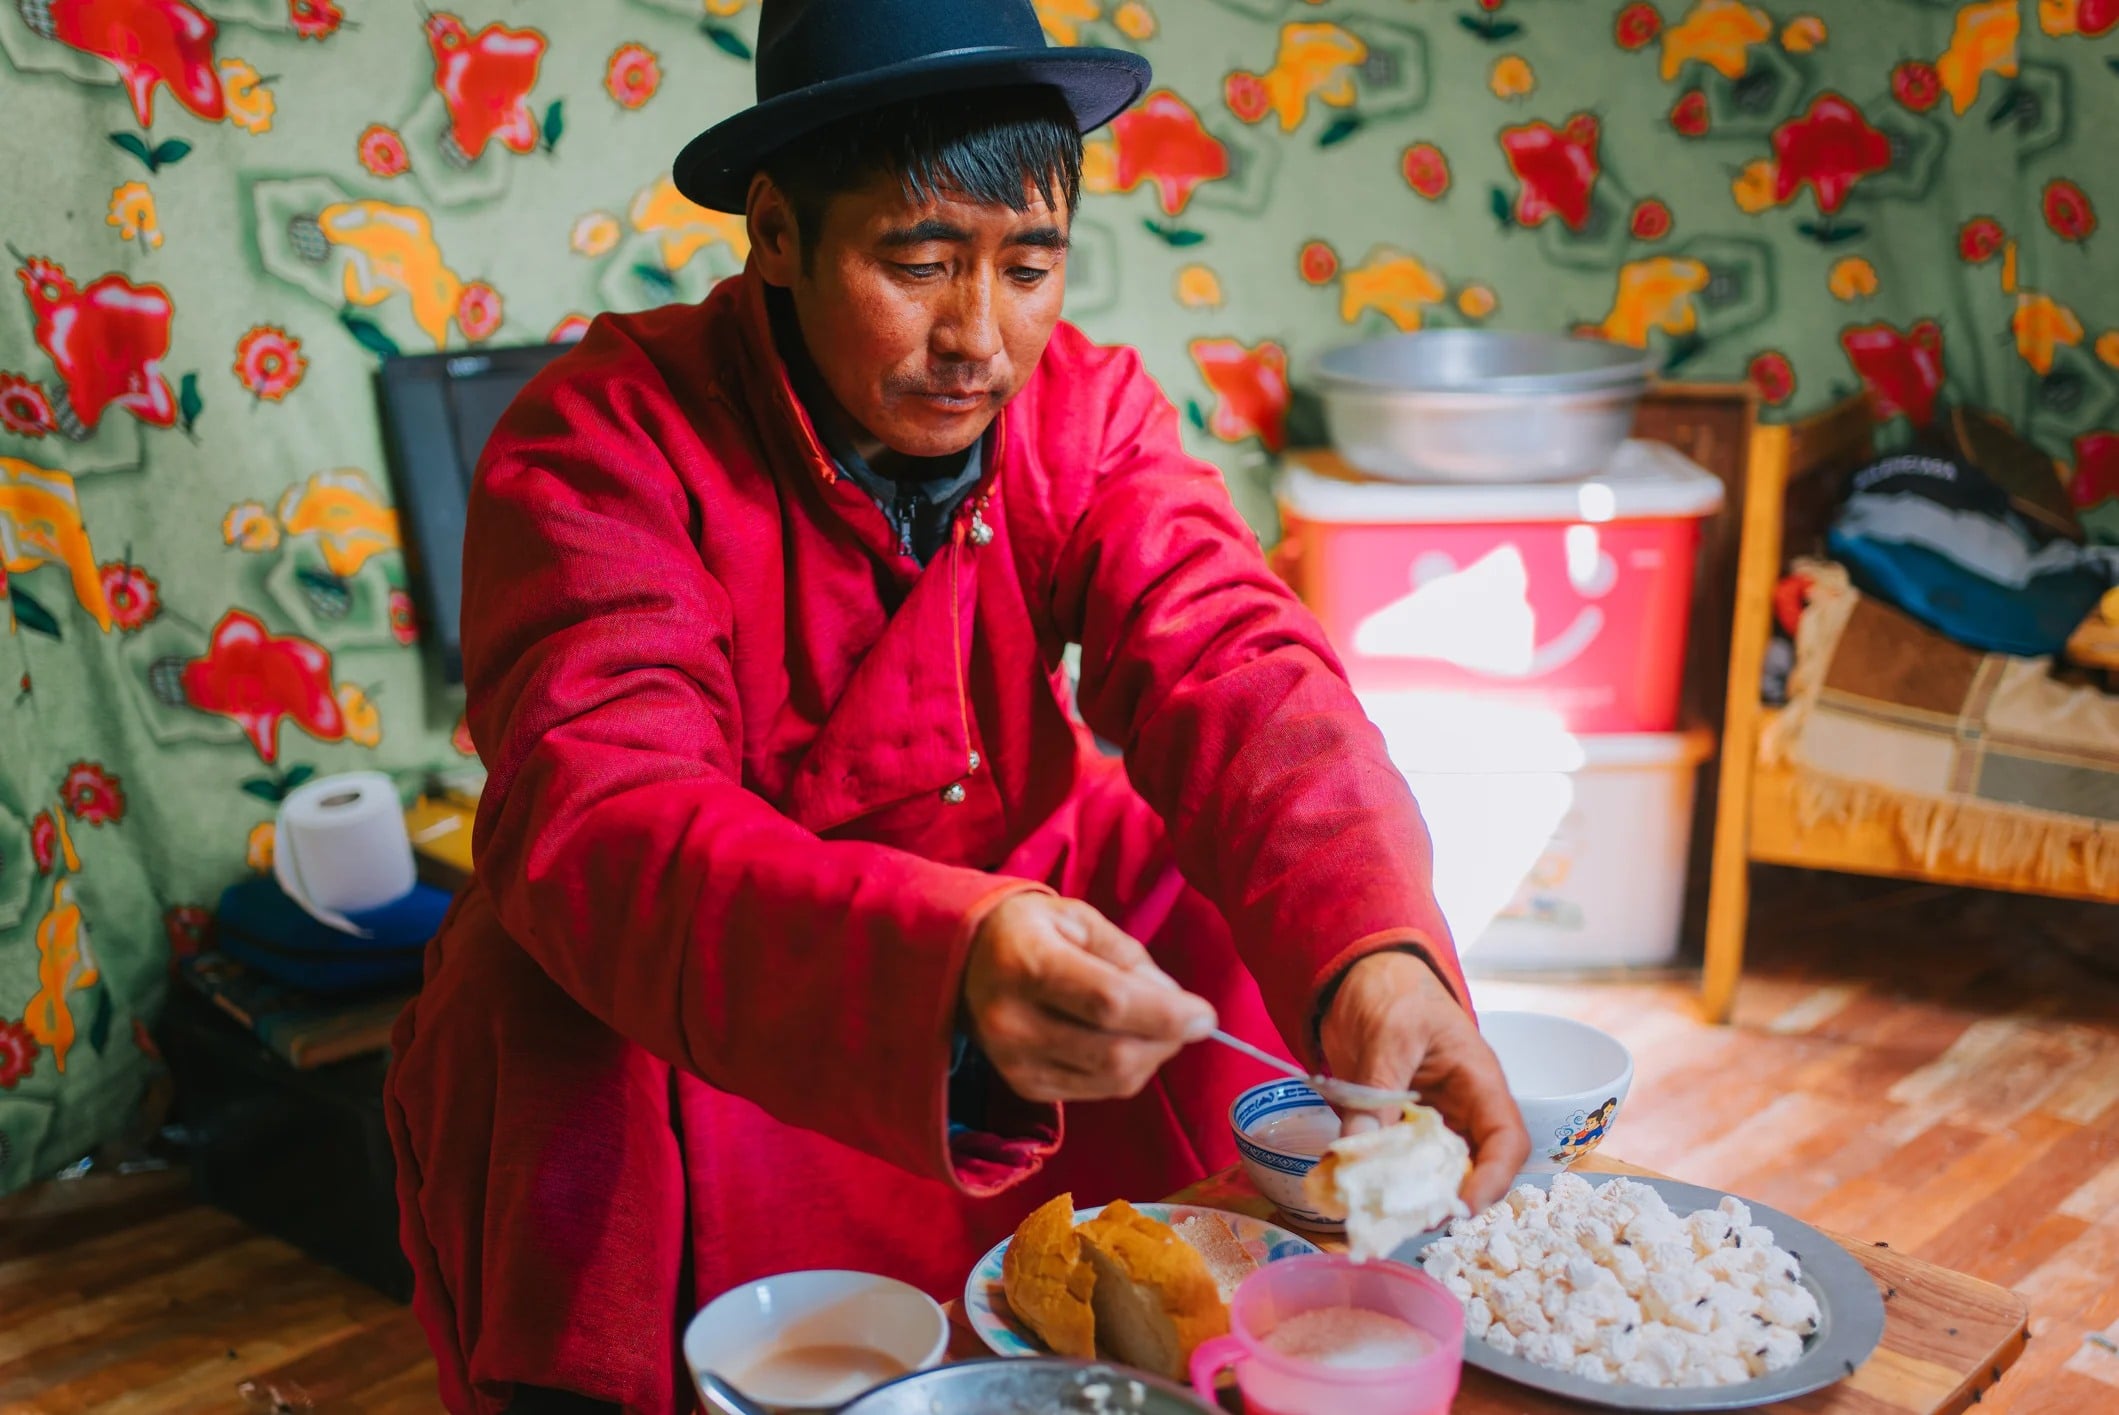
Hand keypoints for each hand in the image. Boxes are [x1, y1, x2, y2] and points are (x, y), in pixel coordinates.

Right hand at [961, 894, 1217, 1103]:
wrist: (965, 960)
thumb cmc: (1031, 930)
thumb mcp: (1080, 919)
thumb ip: (1129, 958)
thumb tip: (1176, 1003)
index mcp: (1028, 964)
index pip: (1107, 1002)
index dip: (1164, 1014)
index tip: (1206, 1016)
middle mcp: (1013, 1022)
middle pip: (1113, 1052)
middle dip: (1166, 1039)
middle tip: (1188, 1018)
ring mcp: (1016, 1062)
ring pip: (1111, 1079)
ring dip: (1152, 1055)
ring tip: (1155, 1024)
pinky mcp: (1024, 1086)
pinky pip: (1098, 1091)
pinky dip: (1128, 1070)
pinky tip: (1125, 1040)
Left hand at [1319, 951, 1530, 1213]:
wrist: (1360, 979)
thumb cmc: (1393, 992)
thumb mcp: (1388, 1035)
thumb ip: (1377, 1091)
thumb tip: (1358, 1149)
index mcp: (1478, 1082)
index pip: (1506, 1141)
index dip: (1491, 1180)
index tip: (1459, 1206)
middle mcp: (1461, 1110)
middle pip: (1471, 1170)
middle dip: (1445, 1200)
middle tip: (1406, 1220)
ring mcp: (1429, 1122)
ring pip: (1432, 1174)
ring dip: (1409, 1197)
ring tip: (1377, 1212)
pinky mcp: (1396, 1129)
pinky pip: (1395, 1163)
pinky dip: (1377, 1180)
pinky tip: (1351, 1191)